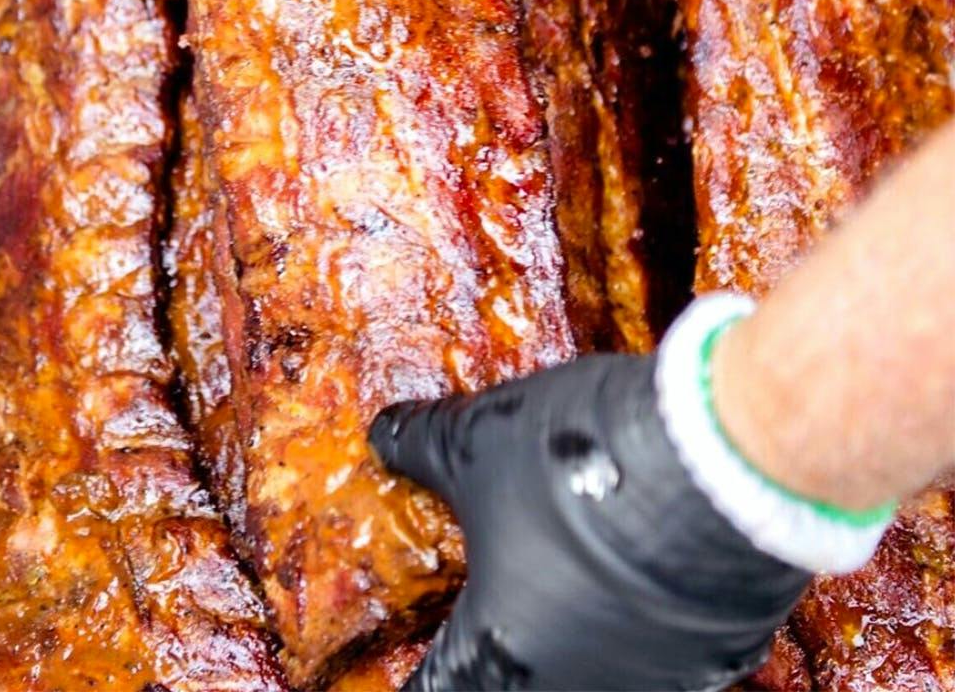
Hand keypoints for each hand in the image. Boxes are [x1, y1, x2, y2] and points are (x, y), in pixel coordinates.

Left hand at [370, 355, 809, 691]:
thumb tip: (380, 434)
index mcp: (501, 658)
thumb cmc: (574, 464)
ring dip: (570, 646)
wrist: (720, 462)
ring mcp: (657, 683)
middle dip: (491, 660)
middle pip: (509, 690)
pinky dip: (633, 632)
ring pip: (595, 678)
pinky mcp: (718, 661)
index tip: (410, 662)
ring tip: (562, 586)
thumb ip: (418, 446)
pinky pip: (657, 662)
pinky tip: (633, 581)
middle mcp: (577, 691)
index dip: (415, 678)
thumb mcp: (474, 442)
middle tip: (487, 617)